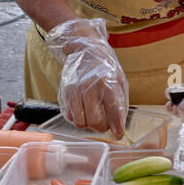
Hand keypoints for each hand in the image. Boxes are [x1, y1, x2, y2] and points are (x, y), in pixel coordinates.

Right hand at [46, 17, 127, 135]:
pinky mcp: (64, 94)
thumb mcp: (119, 81)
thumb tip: (118, 127)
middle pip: (95, 122)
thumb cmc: (106, 68)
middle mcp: (89, 88)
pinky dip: (77, 119)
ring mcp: (74, 91)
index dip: (117, 128)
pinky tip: (83, 111)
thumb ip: (120, 103)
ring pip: (80, 123)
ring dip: (88, 125)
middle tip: (105, 124)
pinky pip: (70, 117)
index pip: (113, 112)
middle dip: (102, 128)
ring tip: (93, 117)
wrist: (86, 50)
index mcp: (107, 83)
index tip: (118, 134)